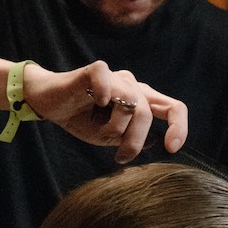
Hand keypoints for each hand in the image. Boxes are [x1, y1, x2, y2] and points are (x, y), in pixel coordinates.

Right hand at [23, 61, 187, 162]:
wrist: (49, 103)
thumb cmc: (81, 118)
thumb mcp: (108, 137)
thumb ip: (130, 138)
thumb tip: (153, 143)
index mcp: (141, 100)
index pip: (173, 108)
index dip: (178, 127)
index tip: (171, 149)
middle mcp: (132, 86)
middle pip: (147, 113)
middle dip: (134, 140)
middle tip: (120, 156)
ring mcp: (115, 77)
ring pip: (129, 104)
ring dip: (113, 126)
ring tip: (95, 129)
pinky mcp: (95, 71)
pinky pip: (107, 80)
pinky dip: (104, 93)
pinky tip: (97, 102)